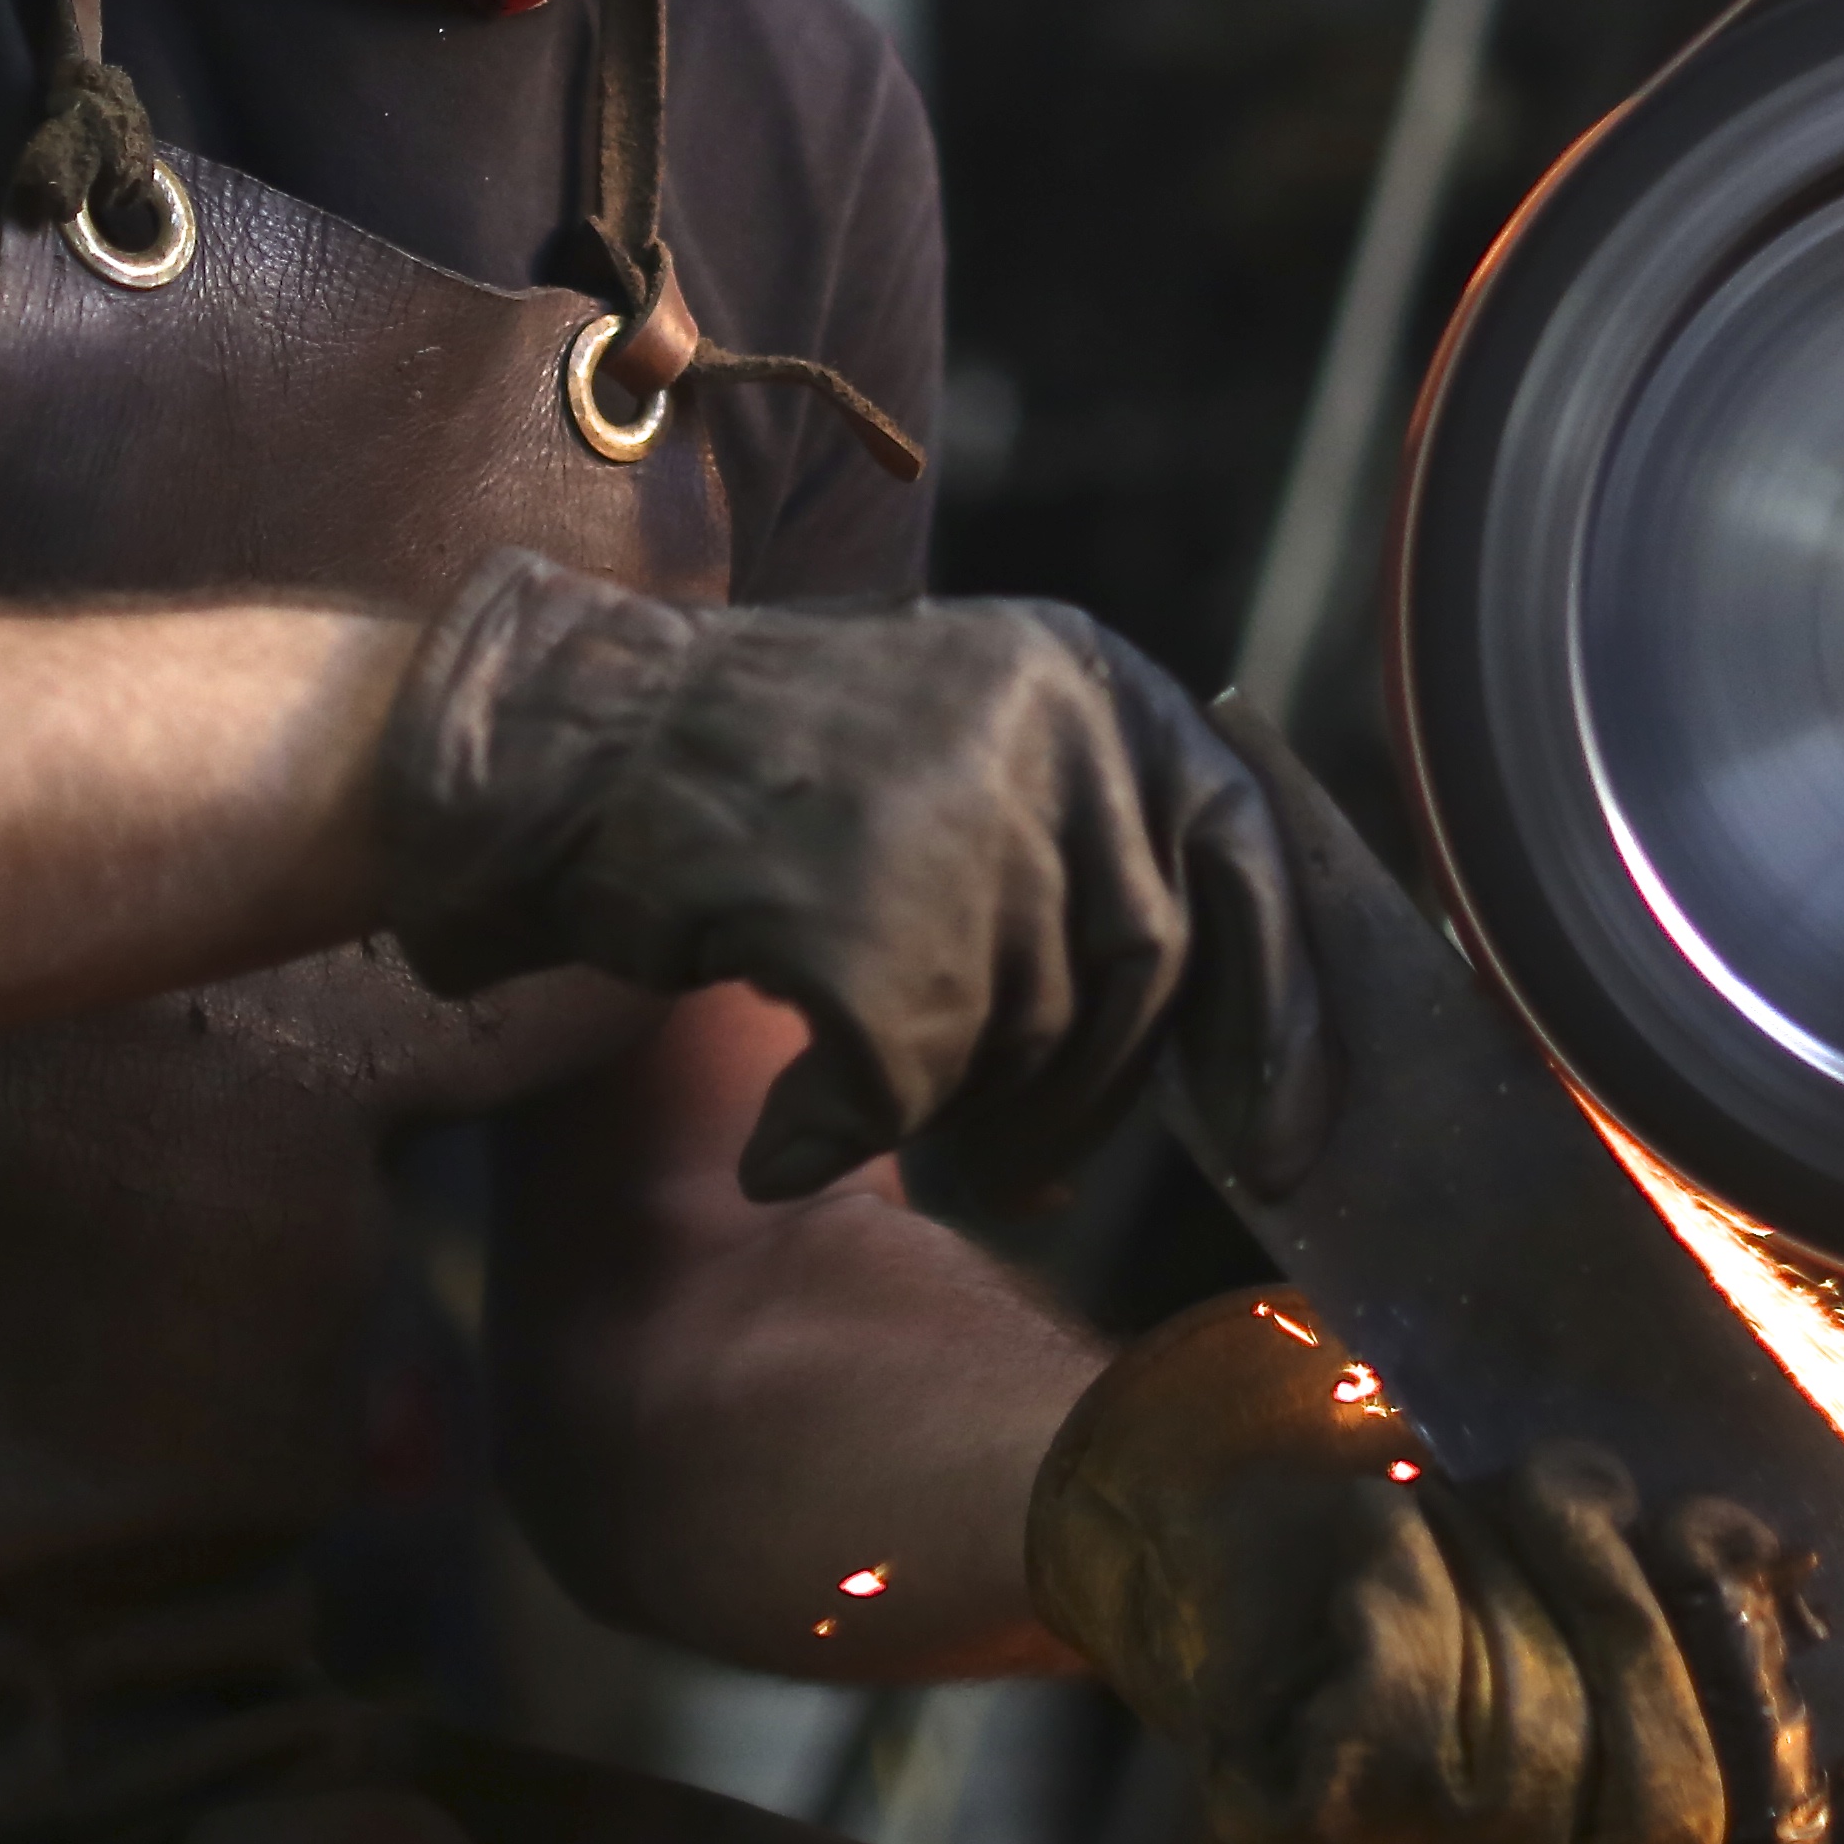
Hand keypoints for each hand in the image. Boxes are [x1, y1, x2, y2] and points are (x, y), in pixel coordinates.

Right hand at [371, 549, 1333, 1201]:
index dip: (1277, 1005)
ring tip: (869, 1088)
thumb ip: (1087, 844)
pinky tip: (786, 1132)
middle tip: (1030, 1171)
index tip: (1281, 1132)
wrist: (562, 748)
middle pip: (1145, 966)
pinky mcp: (862, 916)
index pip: (1241, 847)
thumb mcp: (961, 732)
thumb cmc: (757, 766)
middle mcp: (1042, 725)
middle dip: (1097, 1092)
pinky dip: (843, 1129)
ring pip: (1027, 1033)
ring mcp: (953, 816)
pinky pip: (908, 1085)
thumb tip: (1230, 1030)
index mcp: (1081, 672)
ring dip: (955, 1102)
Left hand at [1024, 1287, 1839, 1843]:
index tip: (1770, 1560)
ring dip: (1508, 1566)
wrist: (1213, 1468)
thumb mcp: (1633, 1567)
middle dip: (1635, 1605)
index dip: (1795, 1727)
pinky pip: (1405, 1704)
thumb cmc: (1439, 1512)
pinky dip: (1402, 1577)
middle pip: (1672, 1806)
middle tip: (1575, 1477)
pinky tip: (1380, 1532)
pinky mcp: (1306, 1827)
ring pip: (1537, 1746)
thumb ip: (1783, 1680)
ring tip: (1460, 1487)